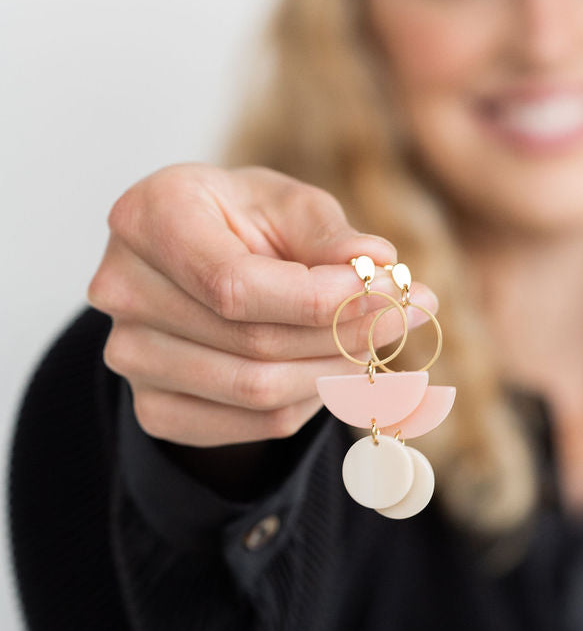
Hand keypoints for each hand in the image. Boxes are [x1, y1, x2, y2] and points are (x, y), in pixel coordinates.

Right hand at [86, 163, 437, 450]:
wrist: (198, 258)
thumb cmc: (246, 219)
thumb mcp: (289, 205)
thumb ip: (331, 236)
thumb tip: (379, 263)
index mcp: (148, 216)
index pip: (236, 286)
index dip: (322, 299)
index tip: (396, 289)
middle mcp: (121, 288)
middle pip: (252, 343)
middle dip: (347, 334)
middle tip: (413, 314)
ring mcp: (128, 356)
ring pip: (257, 392)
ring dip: (337, 372)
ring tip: (381, 338)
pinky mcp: (152, 406)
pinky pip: (252, 425)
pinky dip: (310, 402)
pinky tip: (336, 366)